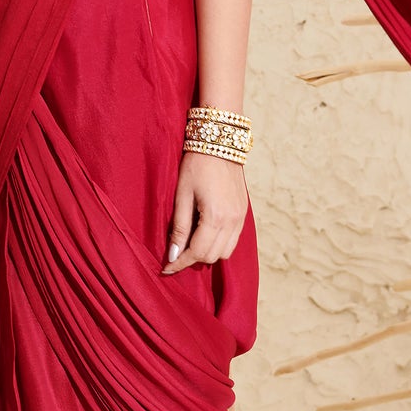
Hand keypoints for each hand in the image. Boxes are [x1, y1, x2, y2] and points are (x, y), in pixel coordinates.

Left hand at [162, 149, 248, 273]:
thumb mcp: (182, 195)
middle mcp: (232, 221)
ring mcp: (241, 218)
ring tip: (190, 244)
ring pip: (225, 253)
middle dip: (192, 259)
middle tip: (175, 253)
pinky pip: (233, 241)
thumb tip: (173, 255)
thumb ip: (179, 227)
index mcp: (216, 217)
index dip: (180, 263)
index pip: (197, 252)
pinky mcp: (243, 213)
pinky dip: (219, 244)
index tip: (166, 268)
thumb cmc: (196, 165)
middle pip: (212, 256)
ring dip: (207, 253)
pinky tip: (205, 235)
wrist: (220, 142)